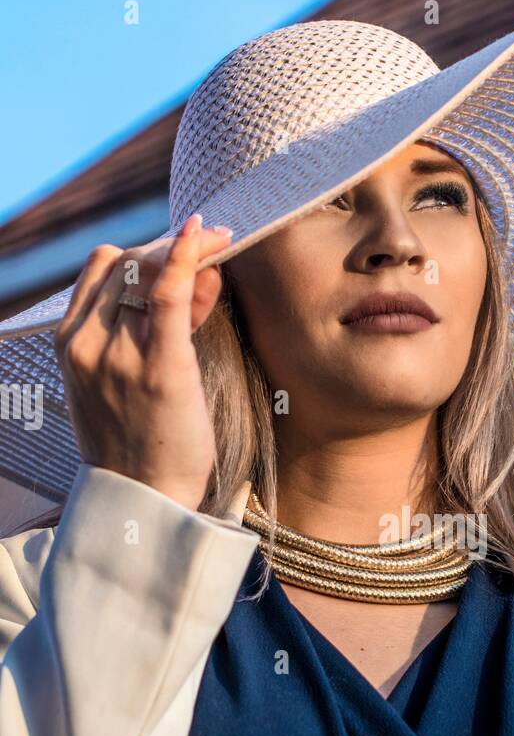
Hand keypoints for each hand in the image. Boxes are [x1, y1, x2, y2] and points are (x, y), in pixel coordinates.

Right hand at [53, 214, 233, 512]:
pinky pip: (167, 294)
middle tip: (212, 245)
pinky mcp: (159, 368)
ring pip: (149, 273)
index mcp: (70, 344)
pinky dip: (185, 257)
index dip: (145, 253)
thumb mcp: (125, 381)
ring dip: (187, 254)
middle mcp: (87, 343)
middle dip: (171, 248)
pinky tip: (204, 236)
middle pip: (127, 264)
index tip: (180, 255)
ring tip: (220, 251)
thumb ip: (156, 328)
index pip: (103, 268)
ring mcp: (119, 355)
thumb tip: (200, 276)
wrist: (145, 500)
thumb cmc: (143, 442)